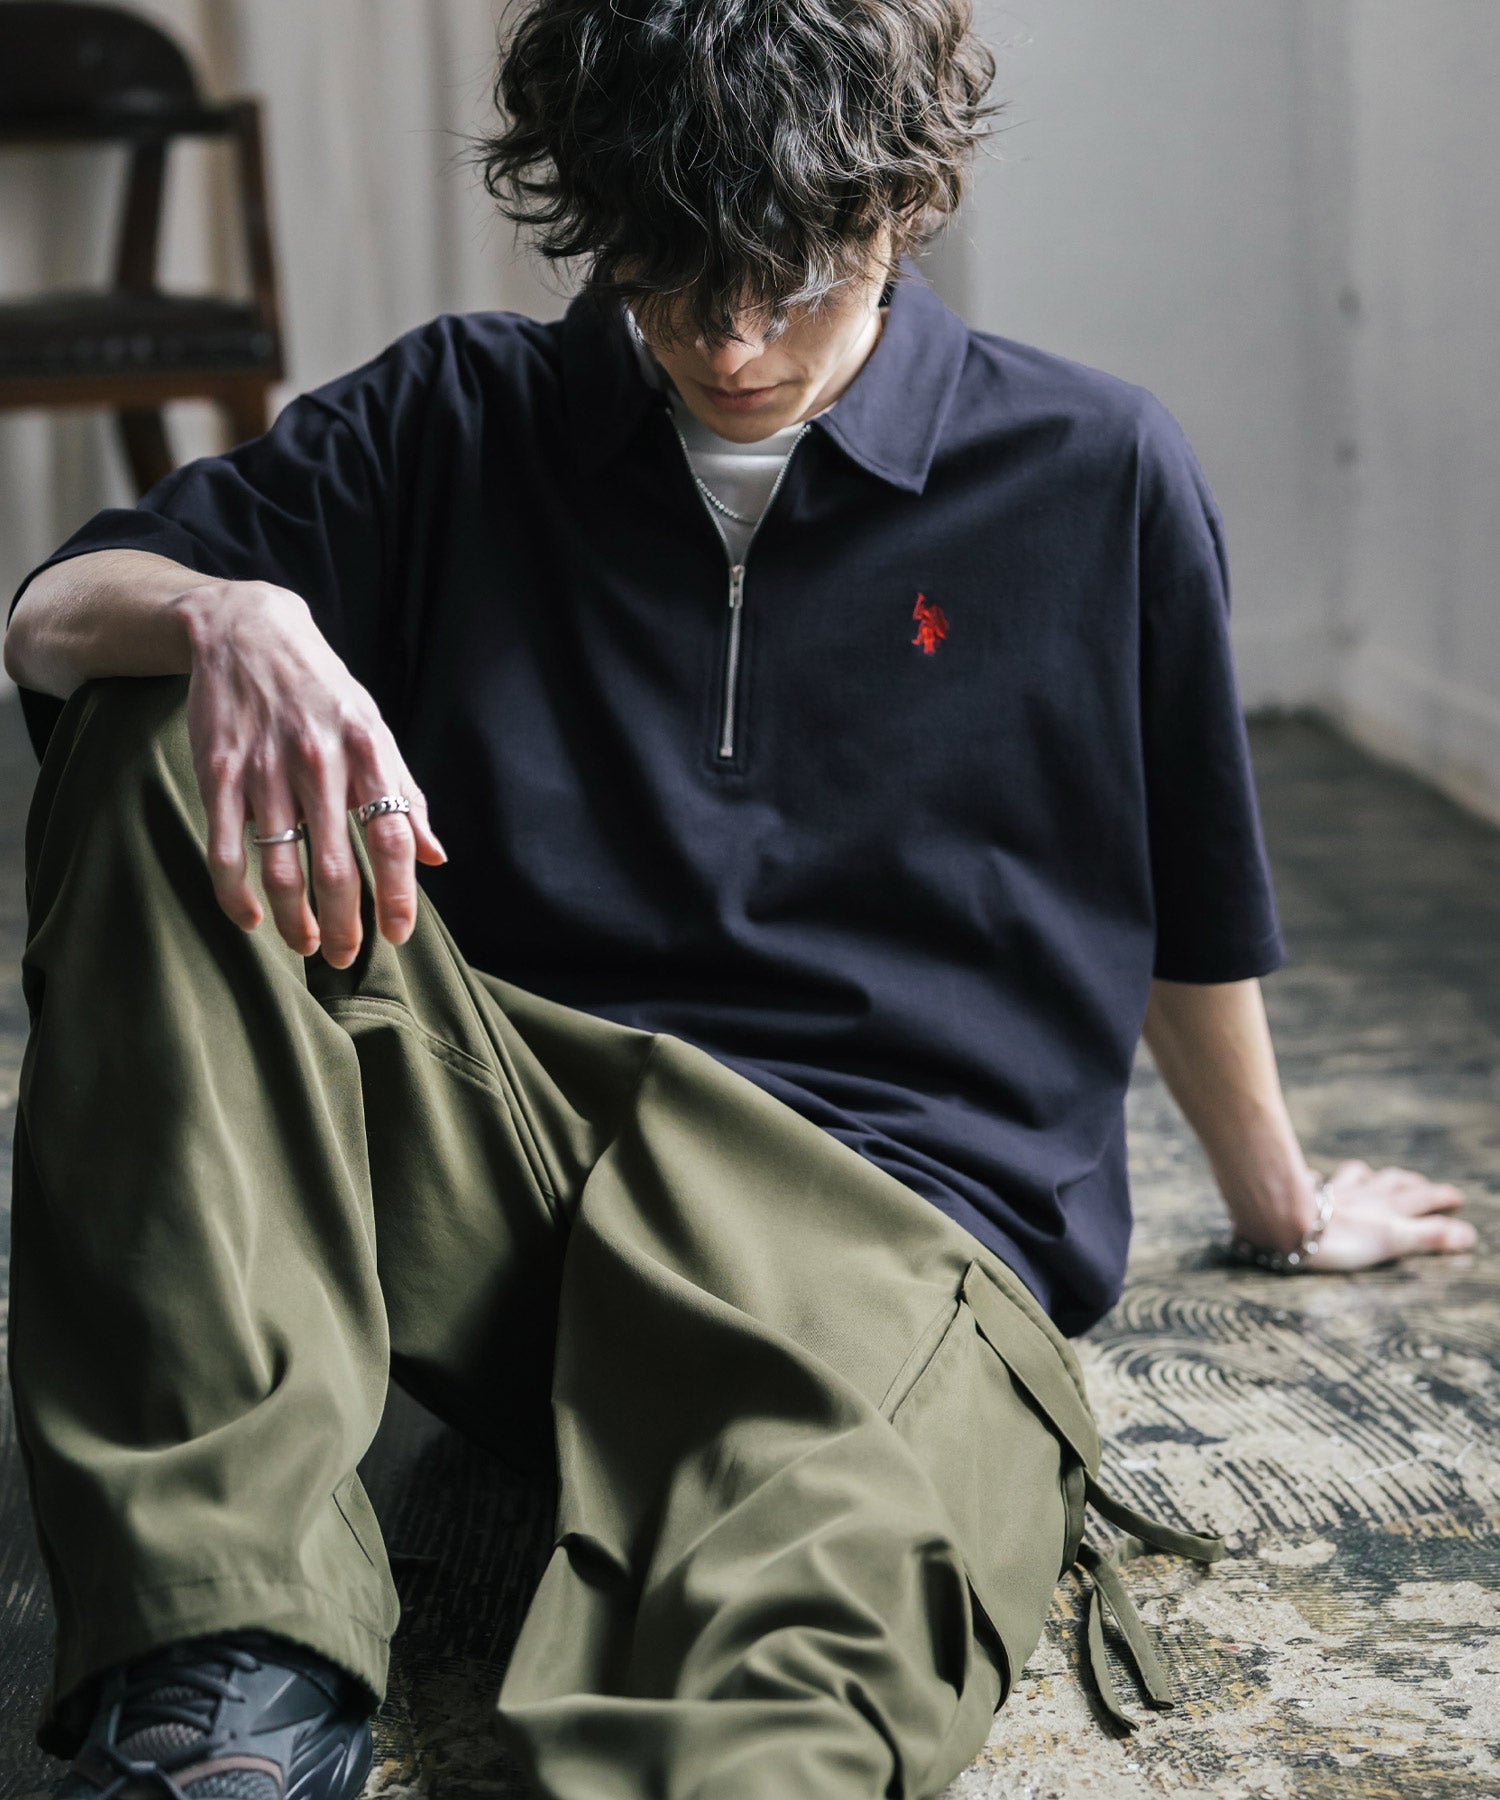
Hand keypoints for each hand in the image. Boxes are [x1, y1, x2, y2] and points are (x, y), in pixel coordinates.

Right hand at [175, 578, 446, 967]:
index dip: (399, 894)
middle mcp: (319, 761)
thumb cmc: (322, 689)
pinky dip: (236, 894)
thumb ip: (405, 794)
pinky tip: (250, 919)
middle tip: (346, 958)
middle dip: (345, 924)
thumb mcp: (374, 728)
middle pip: (337, 865)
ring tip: (305, 946)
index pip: (392, 838)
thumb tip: (436, 857)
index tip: (398, 934)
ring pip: (281, 865)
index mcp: (367, 750)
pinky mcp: (218, 772)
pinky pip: (226, 848)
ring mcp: (264, 768)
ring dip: (293, 919)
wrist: (246, 630)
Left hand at [1305, 1159, 1475, 1270]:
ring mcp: (1335, 1193)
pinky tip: (1315, 1178)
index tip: (1455, 1196)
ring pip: (1358, 1177)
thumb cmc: (1342, 1239)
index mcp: (1387, 1209)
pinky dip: (1320, 1179)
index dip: (1439, 1198)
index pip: (1420, 1199)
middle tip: (1423, 1184)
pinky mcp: (1307, 1194)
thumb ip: (1430, 1236)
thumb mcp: (1394, 1240)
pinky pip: (1316, 1181)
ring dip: (1371, 1176)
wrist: (1290, 1226)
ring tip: (1373, 1175)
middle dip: (1411, 1184)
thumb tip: (1467, 1234)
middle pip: (1392, 1184)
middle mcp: (1364, 1196)